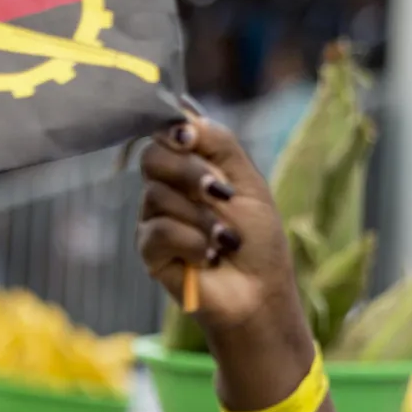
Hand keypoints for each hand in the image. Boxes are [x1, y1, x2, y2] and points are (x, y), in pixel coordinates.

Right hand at [136, 118, 300, 333]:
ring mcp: (155, 219)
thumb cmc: (259, 241)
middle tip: (222, 195)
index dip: (172, 130)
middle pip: (152, 157)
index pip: (166, 134)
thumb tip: (183, 120)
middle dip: (189, 173)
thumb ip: (220, 145)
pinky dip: (191, 242)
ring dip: (202, 218)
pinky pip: (157, 230)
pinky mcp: (150, 251)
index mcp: (192, 168)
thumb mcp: (250, 184)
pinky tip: (210, 257)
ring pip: (156, 195)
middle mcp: (168, 188)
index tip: (189, 138)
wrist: (260, 291)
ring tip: (226, 240)